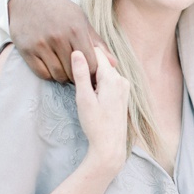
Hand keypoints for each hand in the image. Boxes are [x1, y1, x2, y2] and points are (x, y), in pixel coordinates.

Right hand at [9, 0, 114, 82]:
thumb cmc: (60, 10)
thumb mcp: (81, 20)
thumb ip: (98, 43)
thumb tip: (114, 63)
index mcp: (76, 30)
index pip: (91, 63)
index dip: (94, 72)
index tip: (94, 74)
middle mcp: (58, 38)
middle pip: (75, 71)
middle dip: (80, 75)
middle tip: (80, 74)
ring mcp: (41, 44)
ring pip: (58, 74)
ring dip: (65, 77)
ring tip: (67, 71)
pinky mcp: (27, 50)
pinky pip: (42, 73)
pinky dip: (50, 75)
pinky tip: (54, 68)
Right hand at [72, 48, 128, 173]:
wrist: (110, 145)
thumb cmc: (95, 124)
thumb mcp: (84, 98)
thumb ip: (81, 74)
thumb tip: (77, 52)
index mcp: (113, 78)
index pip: (97, 53)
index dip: (83, 50)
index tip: (69, 49)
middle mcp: (121, 79)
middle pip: (101, 61)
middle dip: (87, 62)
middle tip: (70, 64)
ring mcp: (124, 87)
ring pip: (104, 70)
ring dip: (92, 72)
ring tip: (77, 78)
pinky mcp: (122, 94)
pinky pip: (108, 79)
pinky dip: (98, 80)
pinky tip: (88, 89)